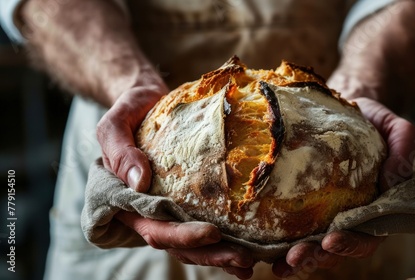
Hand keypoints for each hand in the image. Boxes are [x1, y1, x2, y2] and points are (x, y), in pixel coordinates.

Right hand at [97, 72, 254, 278]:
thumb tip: (140, 180)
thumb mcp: (115, 125)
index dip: (181, 235)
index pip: (154, 227)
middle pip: (177, 244)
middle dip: (209, 254)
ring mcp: (168, 208)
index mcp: (128, 201)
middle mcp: (148, 212)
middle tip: (242, 259)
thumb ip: (120, 151)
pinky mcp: (185, 201)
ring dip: (219, 256)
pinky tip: (247, 250)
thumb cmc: (128, 112)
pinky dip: (223, 241)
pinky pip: (203, 224)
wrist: (144, 103)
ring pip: (192, 243)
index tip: (211, 232)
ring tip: (248, 263)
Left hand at [271, 81, 414, 277]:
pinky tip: (263, 249)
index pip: (369, 234)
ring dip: (297, 258)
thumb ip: (404, 148)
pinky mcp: (306, 203)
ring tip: (278, 264)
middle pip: (336, 247)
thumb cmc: (374, 121)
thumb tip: (393, 178)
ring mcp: (327, 212)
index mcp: (378, 205)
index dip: (352, 243)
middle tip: (295, 258)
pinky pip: (293, 227)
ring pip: (313, 245)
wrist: (347, 107)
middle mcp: (352, 215)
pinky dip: (280, 243)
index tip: (331, 239)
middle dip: (316, 256)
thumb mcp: (397, 128)